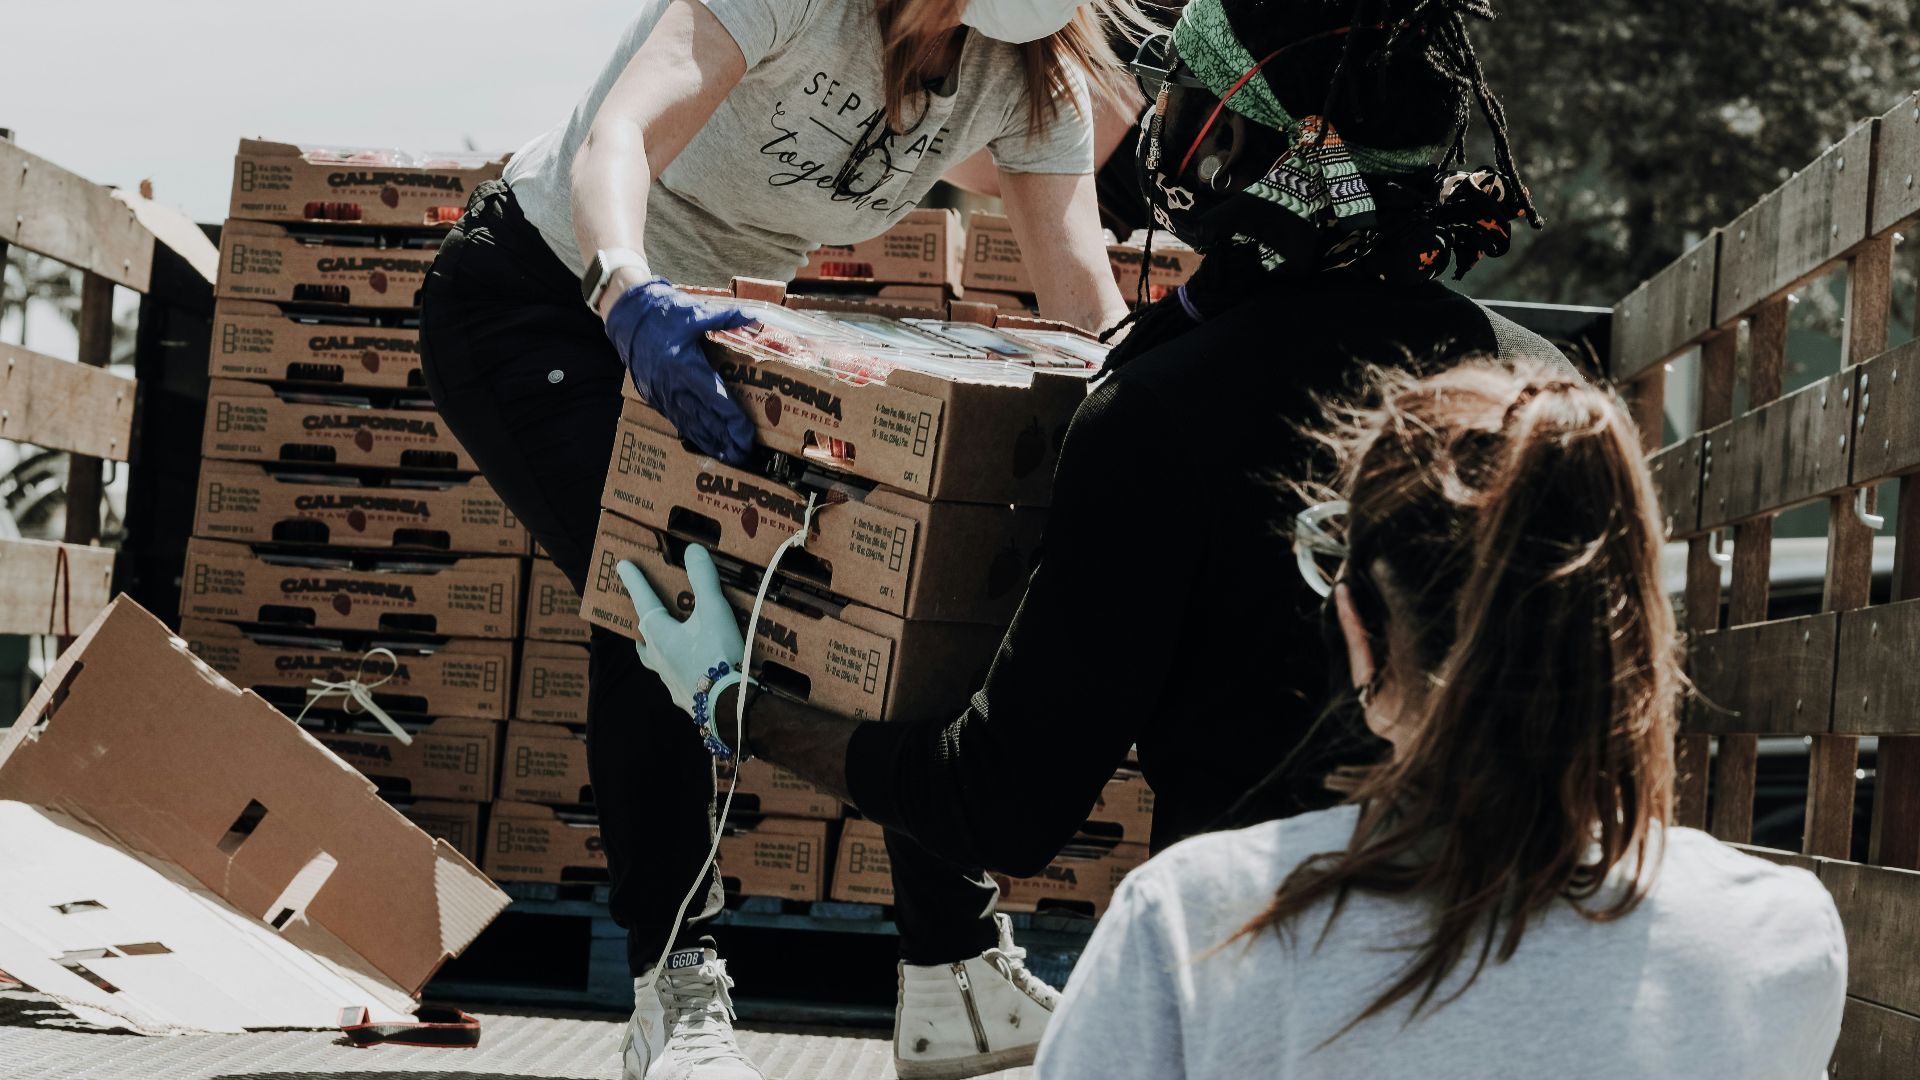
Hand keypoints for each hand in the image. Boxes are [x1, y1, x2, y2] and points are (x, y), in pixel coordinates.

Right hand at [605, 279, 756, 463]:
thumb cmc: (662, 314)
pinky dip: (693, 434)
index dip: (733, 421)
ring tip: (729, 457)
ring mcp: (662, 394)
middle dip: (726, 440)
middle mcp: (674, 386)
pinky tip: (705, 444)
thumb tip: (754, 318)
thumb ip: (726, 318)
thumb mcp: (695, 312)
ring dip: (711, 443)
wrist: (626, 318)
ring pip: (690, 425)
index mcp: (686, 366)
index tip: (747, 435)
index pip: (716, 400)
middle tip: (745, 455)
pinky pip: (677, 420)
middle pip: (705, 420)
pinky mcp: (655, 397)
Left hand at [617, 545, 753, 757]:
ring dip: (658, 649)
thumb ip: (703, 579)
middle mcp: (658, 657)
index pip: (643, 600)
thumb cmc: (718, 655)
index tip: (622, 565)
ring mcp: (669, 680)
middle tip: (647, 612)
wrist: (728, 706)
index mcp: (660, 634)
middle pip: (644, 637)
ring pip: (655, 660)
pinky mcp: (684, 697)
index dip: (635, 581)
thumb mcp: (714, 611)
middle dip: (644, 622)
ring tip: (668, 643)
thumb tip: (693, 550)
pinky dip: (680, 669)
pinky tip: (693, 670)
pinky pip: (676, 678)